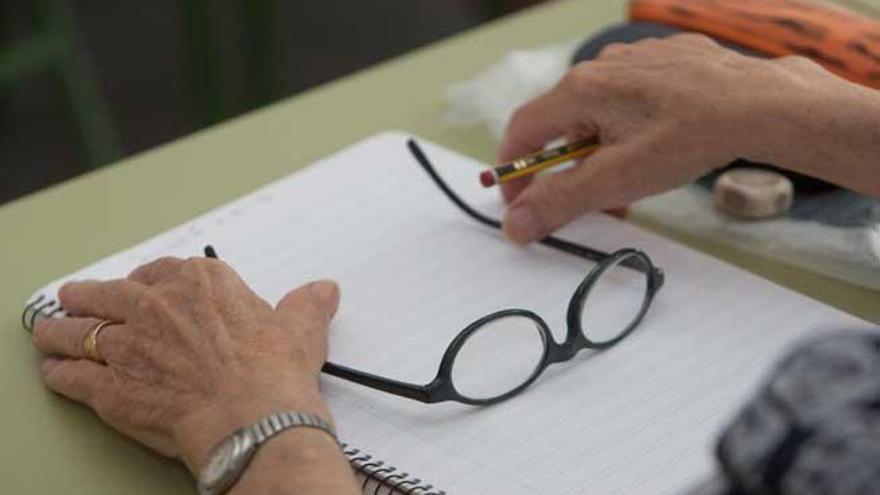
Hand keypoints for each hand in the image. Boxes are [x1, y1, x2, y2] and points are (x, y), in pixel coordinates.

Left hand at [32, 257, 339, 472]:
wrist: (254, 420)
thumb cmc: (276, 374)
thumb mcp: (301, 330)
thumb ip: (306, 306)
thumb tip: (323, 291)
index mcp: (201, 283)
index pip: (162, 271)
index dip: (149, 280)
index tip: (145, 286)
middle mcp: (156, 306)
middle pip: (108, 294)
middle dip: (89, 297)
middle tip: (78, 297)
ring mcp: (128, 346)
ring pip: (80, 332)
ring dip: (61, 331)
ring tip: (50, 330)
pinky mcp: (111, 388)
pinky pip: (73, 376)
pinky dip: (61, 374)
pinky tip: (56, 372)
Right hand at [498, 33, 849, 242]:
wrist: (759, 104)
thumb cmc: (688, 138)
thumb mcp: (616, 181)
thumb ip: (560, 202)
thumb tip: (515, 225)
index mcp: (579, 90)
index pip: (523, 130)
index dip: (515, 171)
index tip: (520, 202)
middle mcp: (602, 66)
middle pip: (563, 126)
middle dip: (568, 170)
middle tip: (585, 204)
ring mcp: (636, 59)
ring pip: (600, 115)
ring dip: (601, 154)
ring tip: (628, 185)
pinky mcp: (668, 61)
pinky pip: (633, 99)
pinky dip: (631, 130)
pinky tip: (658, 149)